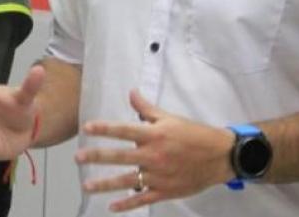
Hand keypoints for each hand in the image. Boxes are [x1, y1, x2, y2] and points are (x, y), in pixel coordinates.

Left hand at [76, 89, 233, 212]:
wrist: (220, 156)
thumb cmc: (195, 134)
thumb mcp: (171, 118)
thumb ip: (148, 109)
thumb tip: (131, 93)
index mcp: (156, 135)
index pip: (125, 130)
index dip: (105, 129)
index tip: (87, 128)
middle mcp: (154, 155)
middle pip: (121, 156)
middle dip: (97, 157)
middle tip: (78, 157)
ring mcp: (159, 175)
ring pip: (127, 180)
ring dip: (105, 184)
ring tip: (87, 185)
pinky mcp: (165, 191)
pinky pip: (142, 199)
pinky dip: (126, 204)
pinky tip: (111, 207)